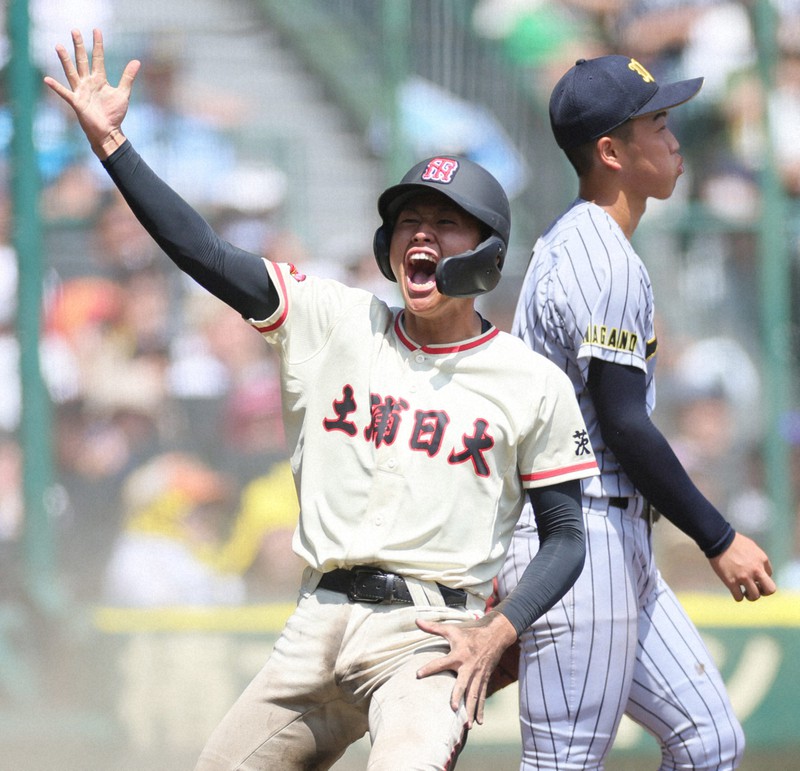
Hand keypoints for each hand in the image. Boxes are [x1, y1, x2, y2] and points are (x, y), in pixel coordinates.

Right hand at [43, 28, 139, 158]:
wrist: (109, 131)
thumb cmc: (114, 113)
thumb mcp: (123, 93)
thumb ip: (128, 77)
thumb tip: (137, 61)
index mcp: (99, 79)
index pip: (98, 58)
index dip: (97, 45)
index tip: (96, 30)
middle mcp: (88, 82)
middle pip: (82, 60)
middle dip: (79, 46)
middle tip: (74, 30)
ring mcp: (81, 91)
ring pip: (72, 72)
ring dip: (65, 60)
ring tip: (58, 46)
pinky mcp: (77, 102)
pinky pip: (65, 93)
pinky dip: (56, 87)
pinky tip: (47, 79)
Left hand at [415, 610, 516, 726]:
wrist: (495, 634)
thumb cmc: (469, 632)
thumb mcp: (451, 629)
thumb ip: (433, 628)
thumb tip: (416, 620)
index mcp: (458, 654)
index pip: (441, 662)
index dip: (429, 668)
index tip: (418, 675)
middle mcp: (469, 666)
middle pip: (463, 684)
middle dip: (458, 696)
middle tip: (453, 709)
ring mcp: (478, 674)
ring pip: (474, 694)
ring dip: (471, 709)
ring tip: (466, 725)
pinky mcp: (485, 679)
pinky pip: (482, 696)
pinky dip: (481, 710)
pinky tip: (478, 723)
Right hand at [709, 531, 775, 601]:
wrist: (718, 539)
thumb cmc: (734, 541)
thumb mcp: (752, 547)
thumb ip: (758, 559)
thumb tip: (759, 570)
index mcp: (762, 560)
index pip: (769, 576)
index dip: (761, 577)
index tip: (753, 576)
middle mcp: (756, 570)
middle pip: (770, 590)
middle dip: (764, 592)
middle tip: (756, 589)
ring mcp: (744, 577)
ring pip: (755, 596)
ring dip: (750, 596)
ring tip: (744, 592)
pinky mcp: (731, 581)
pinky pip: (738, 597)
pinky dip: (738, 597)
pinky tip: (735, 591)